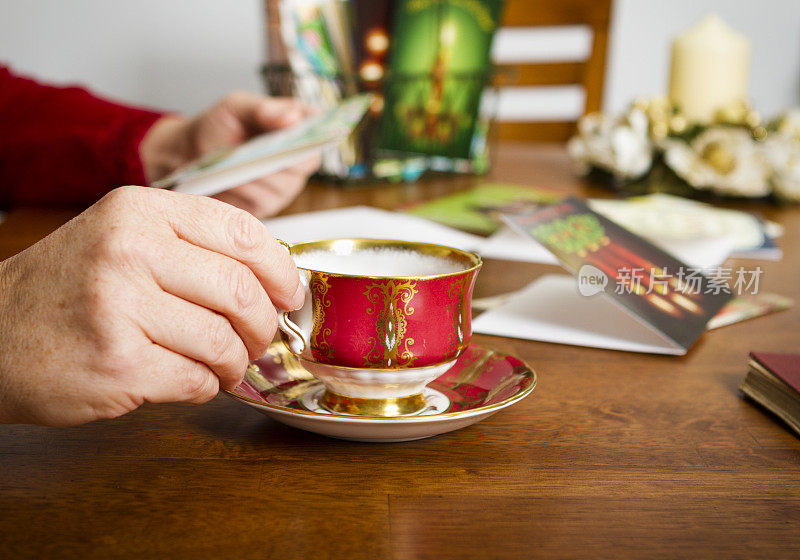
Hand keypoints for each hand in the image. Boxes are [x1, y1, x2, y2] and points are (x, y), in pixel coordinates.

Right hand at [0, 186, 303, 425]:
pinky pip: (197, 379)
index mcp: (140, 211)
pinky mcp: (117, 362)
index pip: (243, 232)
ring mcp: (120, 307)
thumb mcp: (123, 239)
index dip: (280, 270)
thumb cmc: (68, 288)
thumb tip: (275, 277)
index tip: (289, 295)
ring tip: (222, 365)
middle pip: (242, 291)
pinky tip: (190, 379)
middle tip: (258, 339)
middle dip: (263, 325)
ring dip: (235, 362)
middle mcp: (129, 250)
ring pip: (224, 341)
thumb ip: (194, 248)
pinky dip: (205, 386)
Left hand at [140, 91, 321, 218]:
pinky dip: (243, 189)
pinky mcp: (268, 205)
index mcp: (298, 127)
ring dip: (257, 175)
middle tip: (258, 150)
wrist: (190, 153)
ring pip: (283, 184)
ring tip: (234, 164)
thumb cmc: (218, 126)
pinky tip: (229, 179)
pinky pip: (263, 201)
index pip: (323, 128)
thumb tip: (293, 117)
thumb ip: (264, 109)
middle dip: (280, 157)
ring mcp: (285, 185)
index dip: (318, 130)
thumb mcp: (236, 107)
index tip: (300, 129)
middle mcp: (298, 159)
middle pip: (305, 162)